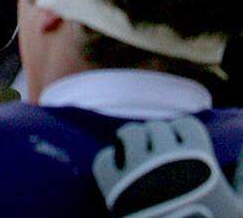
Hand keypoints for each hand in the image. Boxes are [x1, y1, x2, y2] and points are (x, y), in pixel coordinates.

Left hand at [93, 117, 241, 216]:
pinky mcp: (113, 189)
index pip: (186, 125)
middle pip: (157, 127)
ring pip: (129, 133)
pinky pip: (104, 158)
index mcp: (199, 160)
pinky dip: (112, 163)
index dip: (185, 138)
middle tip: (163, 162)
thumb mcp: (240, 210)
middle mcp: (166, 159)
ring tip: (142, 162)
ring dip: (134, 144)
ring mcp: (137, 173)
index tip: (185, 153)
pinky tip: (123, 176)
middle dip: (160, 141)